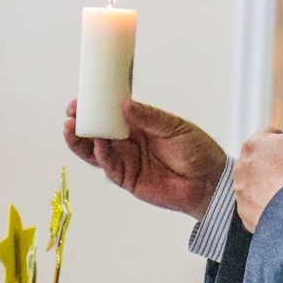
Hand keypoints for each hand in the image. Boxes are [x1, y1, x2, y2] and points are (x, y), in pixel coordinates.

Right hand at [63, 99, 227, 218]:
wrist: (210, 183)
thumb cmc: (198, 152)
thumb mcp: (175, 127)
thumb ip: (150, 117)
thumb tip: (125, 104)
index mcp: (139, 126)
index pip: (110, 115)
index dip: (95, 108)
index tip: (81, 98)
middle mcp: (128, 143)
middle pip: (96, 132)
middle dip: (81, 123)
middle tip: (72, 112)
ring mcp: (127, 161)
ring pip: (95, 151)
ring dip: (81, 140)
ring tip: (72, 127)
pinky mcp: (128, 179)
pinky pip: (109, 168)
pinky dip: (101, 156)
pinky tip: (97, 144)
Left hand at [234, 76, 282, 230]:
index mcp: (256, 142)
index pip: (272, 136)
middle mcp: (242, 164)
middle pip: (264, 160)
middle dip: (279, 165)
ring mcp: (240, 190)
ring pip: (259, 182)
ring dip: (272, 186)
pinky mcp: (243, 212)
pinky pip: (256, 205)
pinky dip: (268, 206)